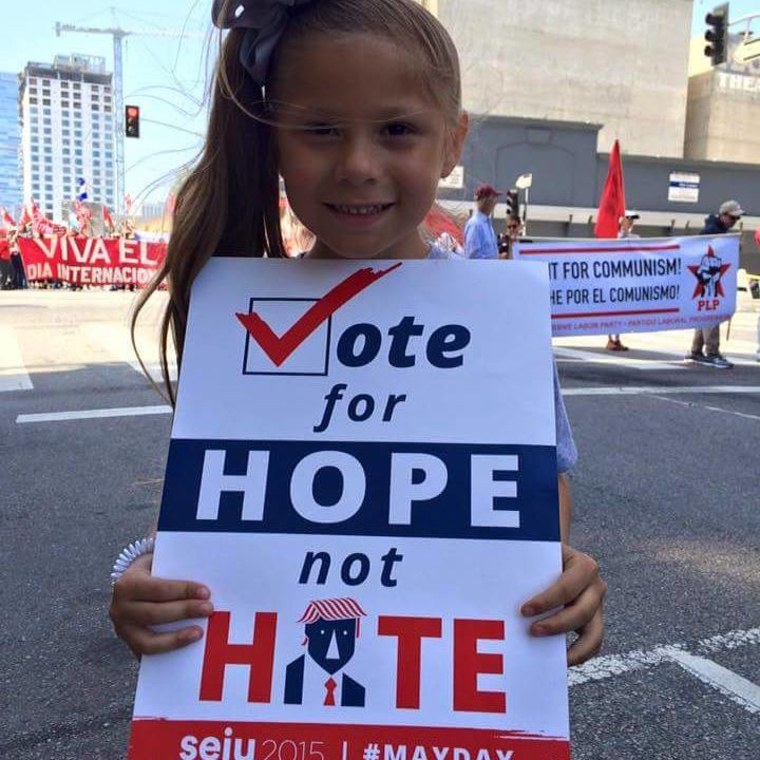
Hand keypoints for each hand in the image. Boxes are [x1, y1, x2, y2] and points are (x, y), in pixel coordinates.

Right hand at [109, 553, 213, 657]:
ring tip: (199, 632)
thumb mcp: (160, 562)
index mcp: (127, 584)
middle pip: (155, 614)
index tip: (205, 592)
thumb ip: (177, 567)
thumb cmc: (154, 571)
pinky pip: (149, 654)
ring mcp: (123, 630)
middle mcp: (120, 608)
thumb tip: (204, 572)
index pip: (158, 589)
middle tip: (209, 609)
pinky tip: (187, 647)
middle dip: (184, 611)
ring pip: (149, 641)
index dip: (182, 591)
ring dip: (176, 638)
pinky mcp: (130, 646)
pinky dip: (169, 651)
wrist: (132, 586)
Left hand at [520, 543, 606, 665]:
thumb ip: (526, 565)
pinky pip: (592, 643)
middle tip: (531, 631)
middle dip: (556, 625)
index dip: (546, 601)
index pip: (566, 587)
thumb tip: (496, 583)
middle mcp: (596, 586)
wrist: (556, 557)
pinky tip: (557, 661)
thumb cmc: (542, 556)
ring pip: (593, 634)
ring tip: (546, 655)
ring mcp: (597, 605)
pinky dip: (577, 655)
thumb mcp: (538, 554)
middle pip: (582, 612)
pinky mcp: (594, 621)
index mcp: (584, 566)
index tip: (524, 611)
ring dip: (572, 649)